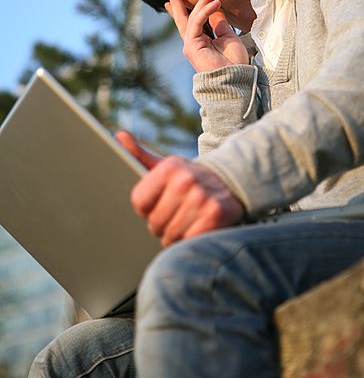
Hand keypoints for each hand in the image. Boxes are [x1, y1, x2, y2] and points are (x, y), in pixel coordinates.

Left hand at [116, 131, 244, 245]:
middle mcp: (185, 181)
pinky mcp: (215, 216)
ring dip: (175, 234)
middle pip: (154, 222)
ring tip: (186, 219)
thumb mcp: (166, 165)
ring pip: (170, 235)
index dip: (146, 208)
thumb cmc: (189, 178)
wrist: (230, 181)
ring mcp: (201, 198)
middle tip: (175, 213)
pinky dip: (191, 239)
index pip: (139, 202)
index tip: (158, 203)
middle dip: (161, 224)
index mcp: (168, 168)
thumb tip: (118, 136)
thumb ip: (139, 155)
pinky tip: (198, 225)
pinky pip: (188, 240)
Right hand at [165, 0, 248, 71]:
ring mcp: (190, 44)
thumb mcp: (228, 37)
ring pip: (193, 16)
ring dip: (203, 0)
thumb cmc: (234, 62)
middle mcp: (193, 42)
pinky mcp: (191, 46)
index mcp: (201, 41)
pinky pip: (197, 22)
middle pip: (182, 18)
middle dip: (177, 1)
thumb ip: (219, 23)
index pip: (191, 21)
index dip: (185, 8)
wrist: (235, 78)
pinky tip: (216, 2)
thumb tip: (216, 8)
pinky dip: (206, 11)